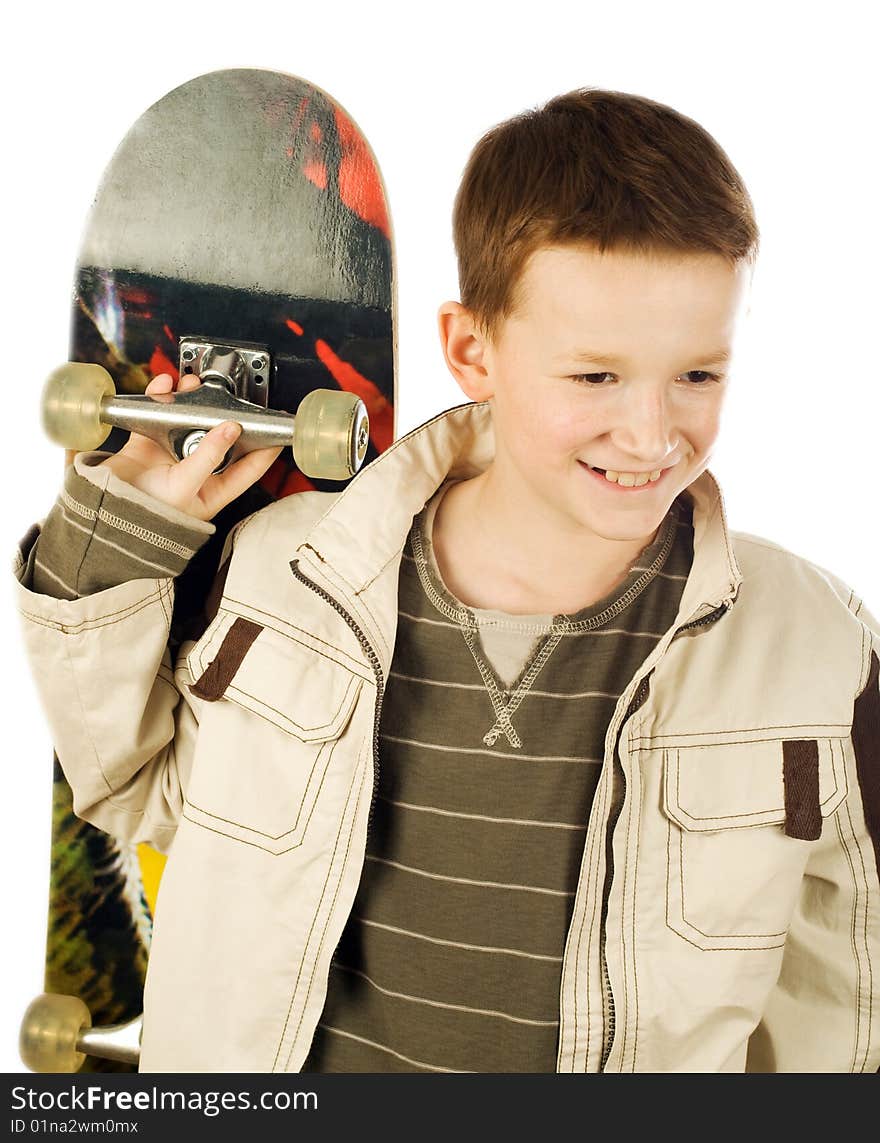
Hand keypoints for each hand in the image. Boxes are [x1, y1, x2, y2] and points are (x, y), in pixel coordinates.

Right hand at [99, 373, 283, 520]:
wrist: (104, 514)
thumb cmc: (147, 515)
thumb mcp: (187, 486)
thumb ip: (209, 456)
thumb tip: (231, 428)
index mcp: (214, 489)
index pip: (249, 467)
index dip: (265, 448)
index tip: (278, 428)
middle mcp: (197, 471)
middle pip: (219, 436)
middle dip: (221, 413)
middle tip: (226, 394)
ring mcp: (173, 455)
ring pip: (189, 421)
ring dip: (190, 400)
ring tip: (191, 384)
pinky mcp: (149, 444)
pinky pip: (159, 415)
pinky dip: (160, 397)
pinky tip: (163, 386)